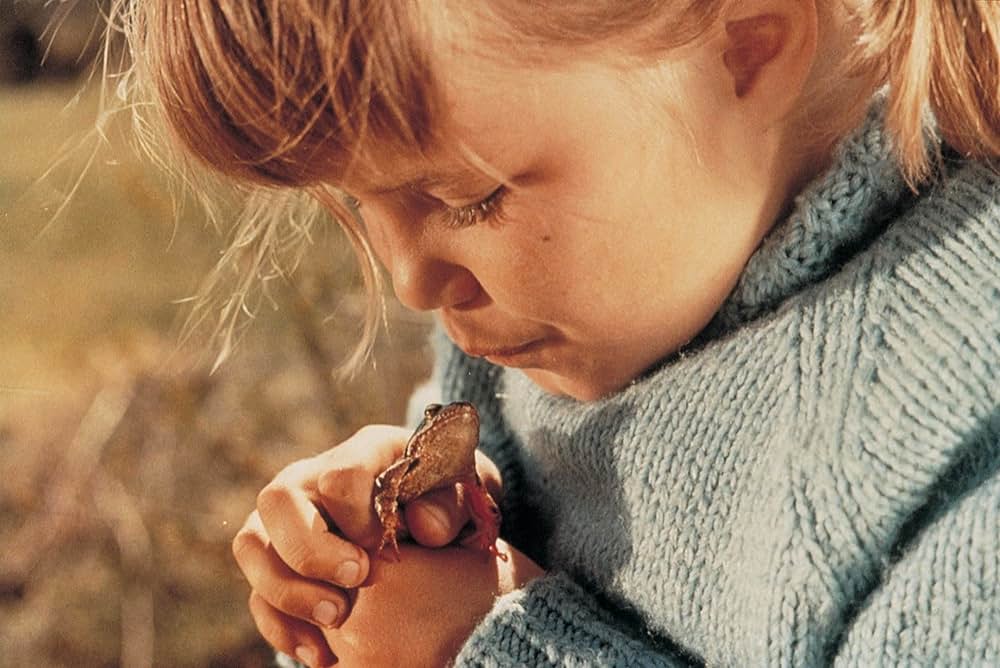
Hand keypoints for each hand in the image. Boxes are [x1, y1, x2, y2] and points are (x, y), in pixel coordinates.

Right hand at [232, 424, 504, 666]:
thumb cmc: (451, 499)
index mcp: (364, 451)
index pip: (339, 475)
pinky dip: (283, 628)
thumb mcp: (470, 490)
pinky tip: (322, 655)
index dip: (359, 517)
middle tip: (356, 580)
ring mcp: (290, 519)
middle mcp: (314, 478)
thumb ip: (454, 502)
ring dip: (288, 591)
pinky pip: (257, 594)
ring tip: (337, 621)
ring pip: (251, 546)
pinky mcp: (279, 560)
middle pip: (278, 501)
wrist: (437, 518)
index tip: (388, 547)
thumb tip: (425, 527)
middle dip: (311, 551)